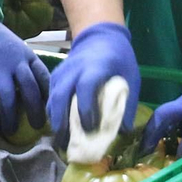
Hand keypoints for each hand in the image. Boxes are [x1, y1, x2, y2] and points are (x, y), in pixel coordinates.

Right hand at [0, 17, 49, 133]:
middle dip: (35, 110)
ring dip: (10, 116)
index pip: (44, 77)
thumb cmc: (3, 45)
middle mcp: (16, 64)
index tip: (53, 110)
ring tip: (11, 130)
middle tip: (38, 126)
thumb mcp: (22, 52)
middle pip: (29, 89)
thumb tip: (43, 95)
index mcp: (29, 58)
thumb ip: (30, 69)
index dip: (50, 95)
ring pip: (8, 96)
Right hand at [47, 22, 140, 139]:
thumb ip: (128, 103)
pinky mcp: (56, 76)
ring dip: (55, 120)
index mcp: (96, 67)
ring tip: (61, 142)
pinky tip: (60, 127)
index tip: (90, 130)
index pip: (86, 88)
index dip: (86, 110)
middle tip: (67, 145)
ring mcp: (62, 72)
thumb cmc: (119, 58)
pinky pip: (50, 96)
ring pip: (52, 98)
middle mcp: (74, 69)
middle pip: (61, 96)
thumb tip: (124, 132)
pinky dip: (53, 113)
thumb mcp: (131, 78)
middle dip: (62, 122)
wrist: (101, 36)